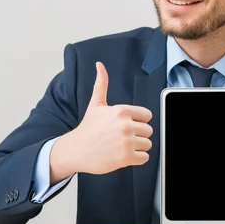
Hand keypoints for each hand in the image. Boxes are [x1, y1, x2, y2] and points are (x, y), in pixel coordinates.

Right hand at [50, 61, 152, 179]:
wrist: (76, 150)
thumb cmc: (87, 128)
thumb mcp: (96, 104)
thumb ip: (102, 84)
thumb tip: (99, 65)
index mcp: (122, 111)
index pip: (147, 115)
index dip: (138, 121)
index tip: (127, 125)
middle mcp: (126, 125)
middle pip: (149, 131)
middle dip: (138, 135)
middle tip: (123, 137)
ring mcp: (127, 142)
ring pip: (148, 144)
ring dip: (138, 147)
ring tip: (122, 146)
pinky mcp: (126, 158)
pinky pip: (145, 157)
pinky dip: (137, 158)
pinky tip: (124, 155)